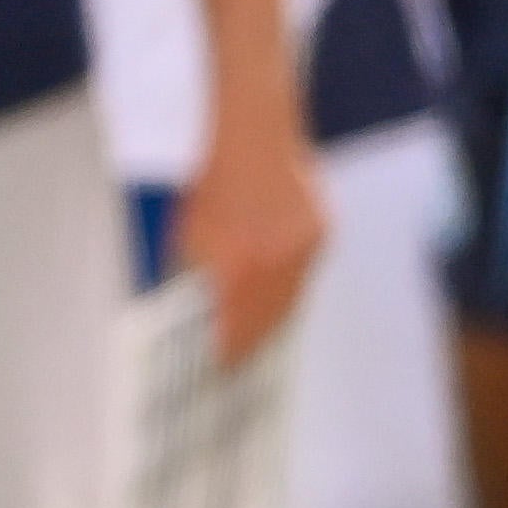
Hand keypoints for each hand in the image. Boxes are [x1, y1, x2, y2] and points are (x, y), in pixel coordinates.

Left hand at [180, 112, 329, 361]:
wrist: (254, 140)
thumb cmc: (212, 184)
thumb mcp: (187, 232)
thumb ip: (191, 272)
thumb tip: (191, 308)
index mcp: (235, 267)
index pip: (235, 327)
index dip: (229, 351)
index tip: (221, 368)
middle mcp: (272, 265)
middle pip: (267, 320)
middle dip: (253, 342)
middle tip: (241, 359)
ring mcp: (301, 251)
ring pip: (291, 299)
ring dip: (274, 320)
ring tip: (259, 336)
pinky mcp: (321, 235)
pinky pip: (304, 272)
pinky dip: (289, 285)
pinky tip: (278, 295)